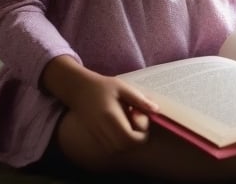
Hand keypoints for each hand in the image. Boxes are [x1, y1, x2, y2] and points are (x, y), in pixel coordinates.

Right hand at [42, 56, 158, 154]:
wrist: (79, 89)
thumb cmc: (102, 86)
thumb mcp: (122, 87)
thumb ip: (138, 99)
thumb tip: (156, 110)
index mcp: (111, 116)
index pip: (129, 139)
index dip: (140, 134)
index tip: (140, 117)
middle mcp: (103, 128)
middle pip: (124, 147)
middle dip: (135, 138)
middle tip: (136, 120)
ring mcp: (97, 134)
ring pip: (117, 149)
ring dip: (127, 140)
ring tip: (128, 121)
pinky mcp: (95, 136)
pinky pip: (110, 146)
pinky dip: (119, 141)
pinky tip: (120, 125)